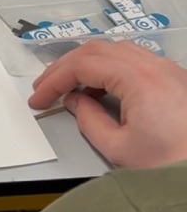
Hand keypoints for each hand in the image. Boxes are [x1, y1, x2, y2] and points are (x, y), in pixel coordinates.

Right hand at [29, 39, 186, 168]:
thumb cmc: (175, 161)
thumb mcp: (118, 147)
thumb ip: (88, 120)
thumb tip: (75, 103)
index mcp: (140, 79)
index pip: (83, 65)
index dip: (54, 80)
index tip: (39, 97)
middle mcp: (155, 67)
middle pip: (96, 50)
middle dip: (65, 67)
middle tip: (46, 86)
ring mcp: (168, 70)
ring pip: (115, 49)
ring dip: (87, 63)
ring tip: (71, 85)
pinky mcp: (174, 79)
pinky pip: (135, 59)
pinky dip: (110, 67)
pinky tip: (101, 88)